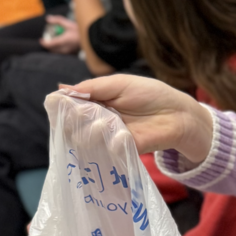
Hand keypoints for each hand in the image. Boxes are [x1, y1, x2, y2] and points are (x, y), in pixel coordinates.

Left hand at [41, 16, 80, 53]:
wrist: (91, 38)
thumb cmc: (80, 31)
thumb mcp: (69, 24)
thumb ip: (58, 20)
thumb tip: (48, 19)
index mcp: (63, 41)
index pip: (50, 44)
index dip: (44, 43)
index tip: (41, 40)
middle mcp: (65, 48)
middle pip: (52, 50)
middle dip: (48, 46)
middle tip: (47, 40)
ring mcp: (68, 52)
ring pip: (57, 52)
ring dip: (54, 48)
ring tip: (54, 43)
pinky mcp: (72, 54)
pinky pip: (62, 53)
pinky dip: (60, 50)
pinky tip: (62, 45)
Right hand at [59, 73, 213, 161]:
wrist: (178, 114)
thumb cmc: (151, 95)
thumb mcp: (120, 83)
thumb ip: (93, 87)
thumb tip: (62, 89)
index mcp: (96, 103)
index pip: (70, 108)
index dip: (63, 107)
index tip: (58, 103)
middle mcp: (98, 121)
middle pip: (73, 126)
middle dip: (73, 121)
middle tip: (81, 114)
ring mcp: (109, 137)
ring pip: (86, 141)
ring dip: (90, 132)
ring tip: (102, 123)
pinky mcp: (123, 150)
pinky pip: (108, 151)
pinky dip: (112, 143)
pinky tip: (120, 136)